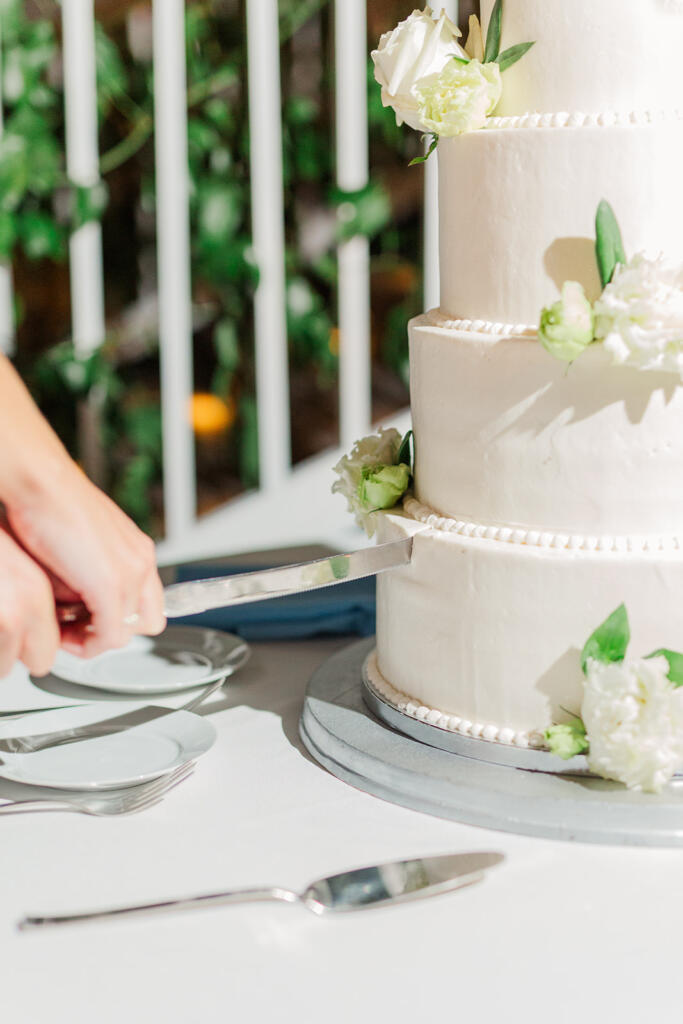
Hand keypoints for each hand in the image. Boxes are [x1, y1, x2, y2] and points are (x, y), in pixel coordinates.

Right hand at [5, 461, 165, 657]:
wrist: (42, 482)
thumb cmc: (51, 505)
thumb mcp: (82, 543)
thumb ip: (88, 570)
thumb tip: (73, 600)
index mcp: (136, 550)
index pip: (148, 601)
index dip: (119, 617)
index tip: (90, 622)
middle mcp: (141, 561)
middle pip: (148, 620)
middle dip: (112, 632)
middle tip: (79, 632)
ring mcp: (130, 574)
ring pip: (127, 632)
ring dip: (95, 640)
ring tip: (66, 635)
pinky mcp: (110, 585)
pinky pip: (109, 636)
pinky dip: (87, 644)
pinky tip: (63, 636)